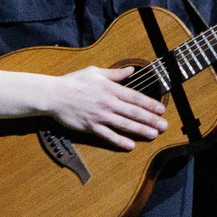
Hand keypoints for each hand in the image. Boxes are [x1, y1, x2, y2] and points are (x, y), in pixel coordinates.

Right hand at [45, 66, 167, 148]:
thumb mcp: (94, 72)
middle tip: (164, 125)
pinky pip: (107, 135)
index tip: (161, 109)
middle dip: (151, 119)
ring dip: (140, 130)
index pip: (134, 97)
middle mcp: (107, 103)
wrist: (53, 95)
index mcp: (109, 88)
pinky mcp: (90, 127)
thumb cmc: (72, 82)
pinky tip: (130, 145)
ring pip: (124, 125)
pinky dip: (119, 141)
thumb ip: (114, 73)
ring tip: (153, 134)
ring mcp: (99, 116)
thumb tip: (131, 70)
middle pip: (133, 112)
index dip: (150, 103)